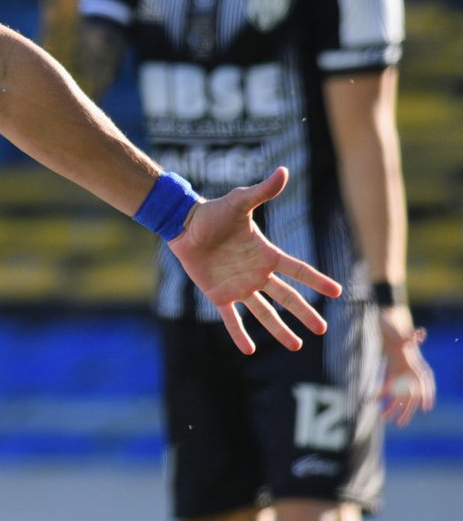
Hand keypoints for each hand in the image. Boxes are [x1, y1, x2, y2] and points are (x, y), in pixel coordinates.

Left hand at [168, 167, 342, 353]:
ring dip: (279, 330)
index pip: (298, 271)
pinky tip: (248, 350)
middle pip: (287, 297)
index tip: (338, 292)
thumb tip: (284, 171)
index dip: (317, 281)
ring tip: (297, 347)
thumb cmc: (212, 212)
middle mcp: (256, 273)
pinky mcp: (218, 294)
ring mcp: (239, 286)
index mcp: (266, 254)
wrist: (183, 225)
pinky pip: (231, 318)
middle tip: (323, 330)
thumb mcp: (239, 201)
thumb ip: (262, 191)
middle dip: (305, 313)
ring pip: (264, 312)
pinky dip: (239, 333)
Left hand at [379, 310, 434, 427]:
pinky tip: (371, 401)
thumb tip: (420, 333)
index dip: (427, 395)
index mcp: (416, 367)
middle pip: (411, 396)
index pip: (426, 383)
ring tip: (383, 419)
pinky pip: (387, 388)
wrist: (388, 332)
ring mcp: (401, 376)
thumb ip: (411, 337)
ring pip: (398, 396)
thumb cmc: (398, 334)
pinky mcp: (391, 375)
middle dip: (405, 411)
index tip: (427, 408)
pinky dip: (381, 395)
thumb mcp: (403, 336)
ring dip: (391, 408)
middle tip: (400, 424)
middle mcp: (410, 375)